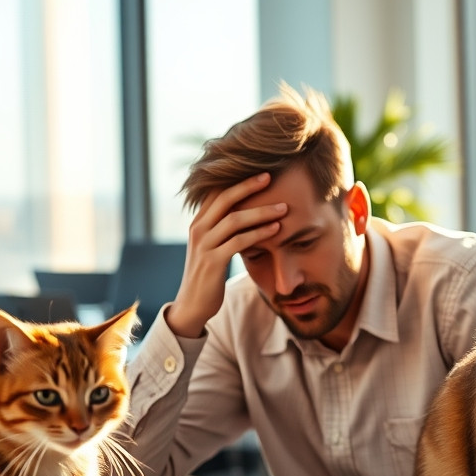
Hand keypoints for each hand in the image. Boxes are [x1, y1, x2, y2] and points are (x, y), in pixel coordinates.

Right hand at [164, 173, 286, 337]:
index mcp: (199, 222)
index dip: (237, 179)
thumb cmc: (207, 275)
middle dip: (249, 185)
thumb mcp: (212, 247)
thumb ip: (223, 230)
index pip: (217, 191)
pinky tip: (276, 230)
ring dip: (261, 211)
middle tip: (271, 175)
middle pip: (224, 198)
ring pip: (234, 219)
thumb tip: (246, 214)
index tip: (260, 169)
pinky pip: (238, 242)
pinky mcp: (212, 261)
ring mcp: (204, 245)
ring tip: (284, 207)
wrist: (191, 305)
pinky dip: (259, 234)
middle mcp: (198, 229)